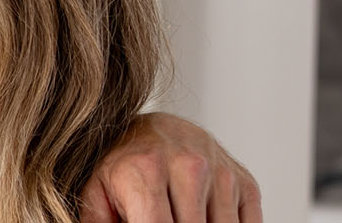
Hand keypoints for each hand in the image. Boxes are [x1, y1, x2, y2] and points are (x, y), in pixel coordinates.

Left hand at [80, 113, 260, 222]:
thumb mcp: (96, 191)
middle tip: (159, 219)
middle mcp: (188, 166)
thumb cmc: (122, 166)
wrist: (155, 128)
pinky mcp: (244, 182)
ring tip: (176, 216)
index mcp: (145, 169)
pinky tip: (203, 218)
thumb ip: (96, 220)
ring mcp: (221, 172)